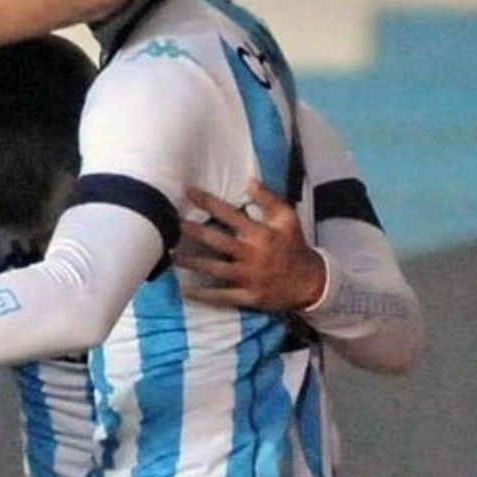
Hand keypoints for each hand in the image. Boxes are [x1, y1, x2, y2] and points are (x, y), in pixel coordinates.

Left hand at [175, 180, 326, 311]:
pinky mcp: (247, 296)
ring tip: (170, 256)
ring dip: (191, 262)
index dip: (207, 201)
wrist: (309, 282)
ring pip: (213, 268)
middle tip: (167, 224)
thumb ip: (269, 198)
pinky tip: (184, 290)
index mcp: (259, 232)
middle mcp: (251, 253)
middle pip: (215, 240)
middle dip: (190, 231)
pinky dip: (202, 294)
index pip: (228, 213)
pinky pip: (221, 296)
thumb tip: (249, 181)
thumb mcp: (288, 218)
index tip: (187, 192)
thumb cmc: (294, 245)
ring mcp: (248, 276)